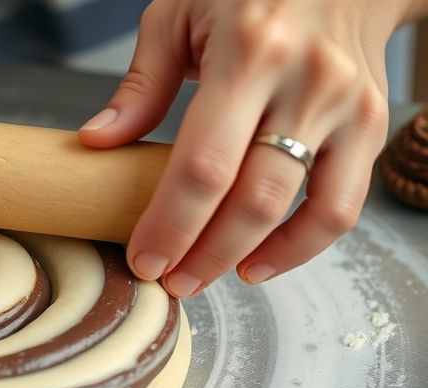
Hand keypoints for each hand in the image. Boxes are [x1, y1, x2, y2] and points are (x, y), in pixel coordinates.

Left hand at [78, 0, 408, 296]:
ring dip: (248, 257)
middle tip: (169, 280)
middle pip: (253, 197)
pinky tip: (259, 262)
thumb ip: (141, 85)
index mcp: (251, 51)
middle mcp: (308, 81)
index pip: (204, 164)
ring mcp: (347, 106)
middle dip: (204, 253)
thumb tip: (97, 144)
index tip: (143, 258)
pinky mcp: (372, 125)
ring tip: (204, 276)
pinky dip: (302, 245)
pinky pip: (343, 206)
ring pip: (303, 209)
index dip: (170, 223)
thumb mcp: (179, 15)